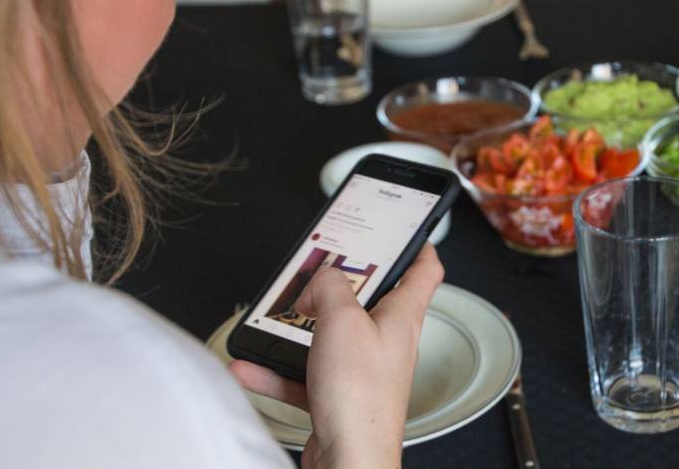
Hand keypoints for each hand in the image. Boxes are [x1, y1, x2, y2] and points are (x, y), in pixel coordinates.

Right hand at [229, 243, 443, 468]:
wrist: (350, 462)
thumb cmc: (361, 399)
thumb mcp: (342, 321)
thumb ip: (331, 288)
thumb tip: (322, 280)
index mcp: (402, 317)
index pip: (425, 272)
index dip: (418, 246)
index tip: (405, 233)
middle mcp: (387, 342)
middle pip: (371, 300)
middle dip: (342, 285)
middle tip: (321, 272)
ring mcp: (363, 369)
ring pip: (331, 337)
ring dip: (301, 330)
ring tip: (278, 320)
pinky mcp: (340, 394)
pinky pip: (306, 374)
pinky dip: (279, 371)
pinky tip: (253, 367)